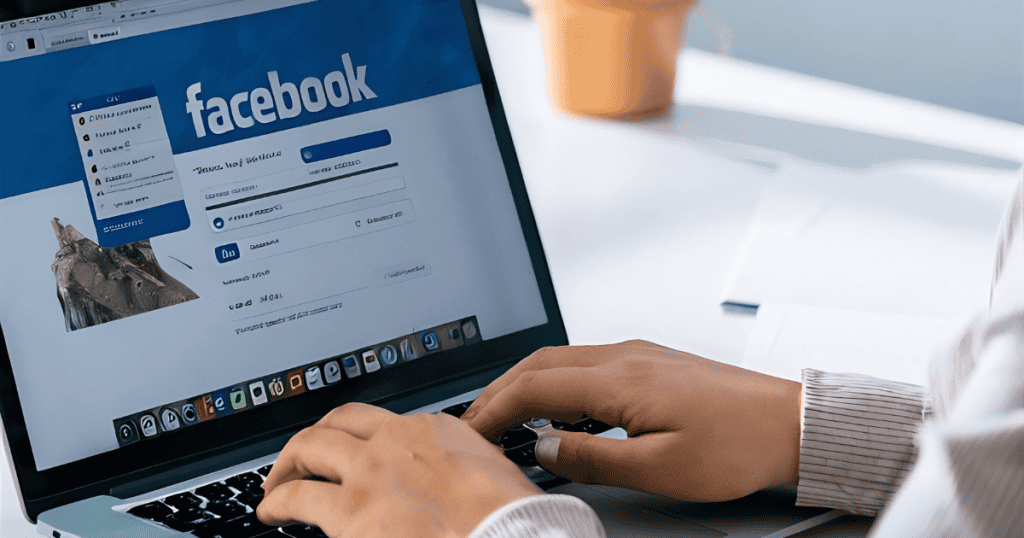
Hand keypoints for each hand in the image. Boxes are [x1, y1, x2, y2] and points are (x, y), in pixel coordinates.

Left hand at [258, 403, 541, 537]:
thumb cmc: (511, 520)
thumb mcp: (492, 477)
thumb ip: (464, 469)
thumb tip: (456, 486)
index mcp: (436, 429)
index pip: (382, 422)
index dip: (357, 435)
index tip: (349, 448)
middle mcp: (397, 439)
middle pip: (337, 423)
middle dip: (312, 440)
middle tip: (300, 460)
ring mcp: (371, 470)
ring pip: (309, 448)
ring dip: (286, 465)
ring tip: (274, 486)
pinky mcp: (351, 509)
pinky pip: (297, 496)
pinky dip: (276, 502)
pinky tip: (271, 513)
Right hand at [463, 340, 801, 501]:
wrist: (792, 423)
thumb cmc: (738, 444)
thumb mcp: (660, 469)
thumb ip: (594, 459)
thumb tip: (547, 450)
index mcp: (620, 379)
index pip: (533, 388)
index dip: (494, 410)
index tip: (472, 432)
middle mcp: (624, 356)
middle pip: (539, 364)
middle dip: (499, 391)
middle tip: (477, 422)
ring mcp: (638, 354)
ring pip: (561, 359)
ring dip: (526, 383)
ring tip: (508, 415)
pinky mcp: (651, 361)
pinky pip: (586, 362)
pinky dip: (556, 381)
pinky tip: (560, 405)